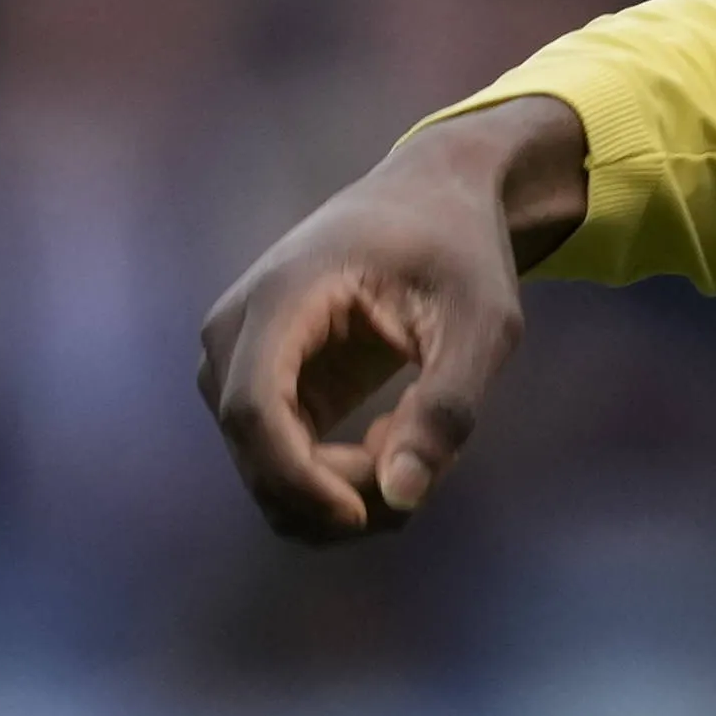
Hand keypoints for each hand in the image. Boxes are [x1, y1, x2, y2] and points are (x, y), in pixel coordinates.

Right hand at [199, 105, 572, 539]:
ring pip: (265, 470)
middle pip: (257, 453)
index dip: (300, 482)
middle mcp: (234, 331)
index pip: (254, 412)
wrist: (431, 199)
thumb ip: (446, 408)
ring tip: (410, 439)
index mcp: (281, 298)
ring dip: (340, 491)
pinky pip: (279, 462)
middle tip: (422, 467)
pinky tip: (390, 439)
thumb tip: (402, 498)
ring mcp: (235, 361)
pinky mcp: (256, 386)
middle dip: (337, 495)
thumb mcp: (481, 325)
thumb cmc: (459, 251)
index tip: (369, 515)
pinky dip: (335, 479)